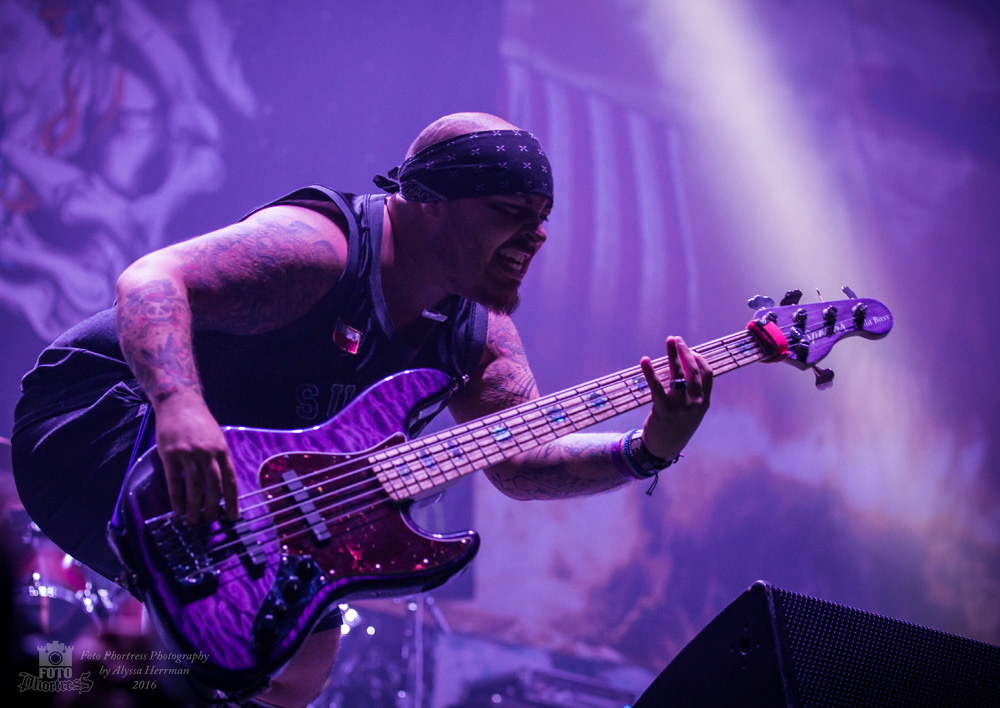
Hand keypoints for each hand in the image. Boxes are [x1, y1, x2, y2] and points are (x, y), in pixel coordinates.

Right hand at [153, 392, 238, 523]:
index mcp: (222, 450)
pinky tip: (178, 510)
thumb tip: (221, 487)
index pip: (230, 479)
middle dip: (213, 507)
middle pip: (213, 486)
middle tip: (210, 521)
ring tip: (193, 520)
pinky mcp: (170, 454)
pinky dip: (176, 498)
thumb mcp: (216, 438)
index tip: (233, 516)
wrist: (179, 403)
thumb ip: (219, 459)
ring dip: (194, 506)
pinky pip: (174, 481)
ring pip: (194, 486)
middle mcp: (207, 453)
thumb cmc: (199, 422)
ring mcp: (188, 453)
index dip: (232, 500)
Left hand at [639, 336, 712, 459]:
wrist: (664, 449)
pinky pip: (656, 387)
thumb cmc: (676, 425)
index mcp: (704, 401)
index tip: (688, 349)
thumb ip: (690, 391)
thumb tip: (684, 365)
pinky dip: (650, 371)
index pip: (707, 373)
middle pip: (693, 370)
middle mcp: (695, 402)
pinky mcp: (664, 410)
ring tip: (669, 340)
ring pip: (678, 374)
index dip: (698, 357)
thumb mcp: (690, 410)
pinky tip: (645, 360)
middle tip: (676, 339)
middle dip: (685, 351)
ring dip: (673, 354)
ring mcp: (681, 407)